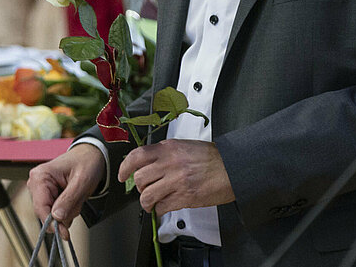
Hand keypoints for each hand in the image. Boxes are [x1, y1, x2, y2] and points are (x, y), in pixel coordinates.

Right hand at [28, 144, 105, 239]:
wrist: (91, 156)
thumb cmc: (86, 162)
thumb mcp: (82, 182)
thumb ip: (69, 200)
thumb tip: (56, 217)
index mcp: (40, 176)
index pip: (40, 207)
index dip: (51, 223)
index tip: (64, 233)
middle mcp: (36, 183)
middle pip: (45, 213)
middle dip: (65, 213)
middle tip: (78, 202)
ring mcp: (41, 190)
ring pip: (52, 214)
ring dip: (68, 211)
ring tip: (78, 196)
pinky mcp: (47, 195)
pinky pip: (56, 211)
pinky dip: (68, 209)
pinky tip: (74, 198)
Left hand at [118, 139, 233, 215]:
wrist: (232, 168)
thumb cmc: (212, 157)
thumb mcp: (185, 146)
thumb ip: (165, 152)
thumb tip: (149, 163)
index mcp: (168, 148)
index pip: (137, 156)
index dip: (124, 167)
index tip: (122, 175)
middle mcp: (170, 164)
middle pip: (140, 178)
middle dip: (139, 187)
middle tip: (144, 189)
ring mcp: (177, 181)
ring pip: (147, 195)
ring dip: (147, 201)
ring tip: (151, 202)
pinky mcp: (185, 197)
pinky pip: (162, 207)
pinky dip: (159, 210)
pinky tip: (164, 207)